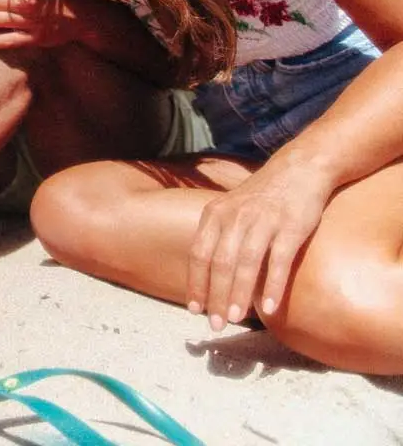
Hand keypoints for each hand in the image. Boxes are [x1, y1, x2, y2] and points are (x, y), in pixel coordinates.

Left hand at [185, 159, 334, 329]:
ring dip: (238, 294)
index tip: (194, 309)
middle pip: (220, 263)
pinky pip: (278, 261)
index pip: (199, 254)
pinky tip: (269, 308)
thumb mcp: (230, 208)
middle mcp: (235, 217)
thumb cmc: (262, 196)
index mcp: (215, 214)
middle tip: (215, 324)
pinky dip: (272, 285)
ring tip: (234, 319)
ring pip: (245, 264)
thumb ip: (219, 236)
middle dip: (215, 296)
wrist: (299, 169)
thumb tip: (208, 274)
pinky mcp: (290, 227)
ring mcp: (263, 221)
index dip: (196, 283)